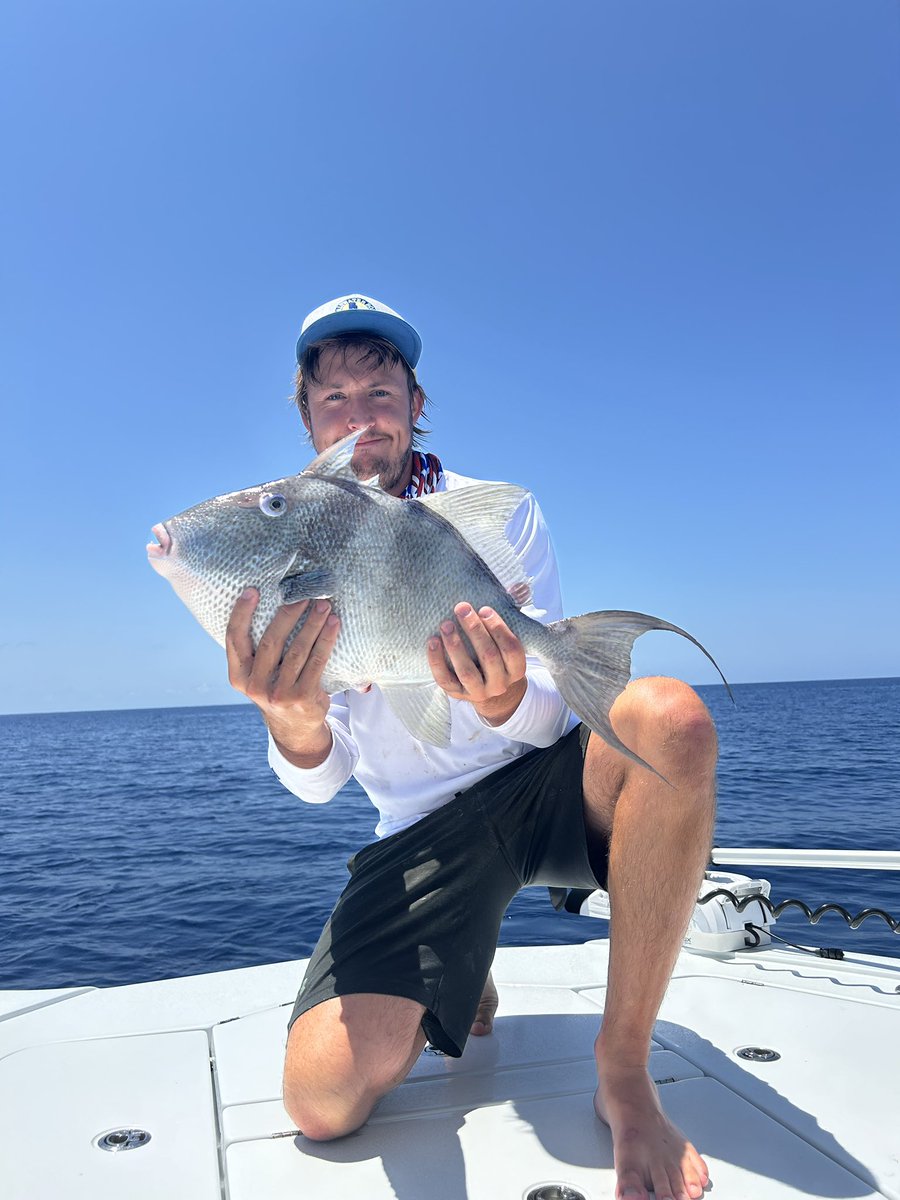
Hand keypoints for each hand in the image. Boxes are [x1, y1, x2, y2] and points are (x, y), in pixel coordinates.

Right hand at [225, 589, 339, 765]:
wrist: (294, 728)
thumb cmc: (276, 688)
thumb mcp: (258, 675)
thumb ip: (257, 651)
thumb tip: (272, 603)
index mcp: (239, 676)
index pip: (235, 639)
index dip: (241, 613)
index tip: (252, 590)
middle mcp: (256, 686)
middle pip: (271, 641)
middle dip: (288, 614)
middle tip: (302, 593)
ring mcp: (279, 694)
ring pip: (298, 650)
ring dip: (313, 624)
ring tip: (323, 605)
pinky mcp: (303, 697)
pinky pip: (317, 662)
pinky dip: (326, 640)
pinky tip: (333, 625)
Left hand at [427, 602, 526, 725]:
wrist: (492, 695)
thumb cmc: (499, 657)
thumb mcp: (509, 641)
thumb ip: (512, 614)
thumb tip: (519, 585)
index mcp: (517, 670)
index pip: (511, 648)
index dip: (498, 628)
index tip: (484, 609)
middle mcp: (500, 683)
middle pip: (489, 656)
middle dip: (474, 630)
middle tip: (461, 609)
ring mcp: (478, 691)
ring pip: (466, 671)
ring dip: (455, 646)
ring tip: (445, 624)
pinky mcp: (457, 694)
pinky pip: (445, 679)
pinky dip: (436, 661)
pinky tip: (432, 641)